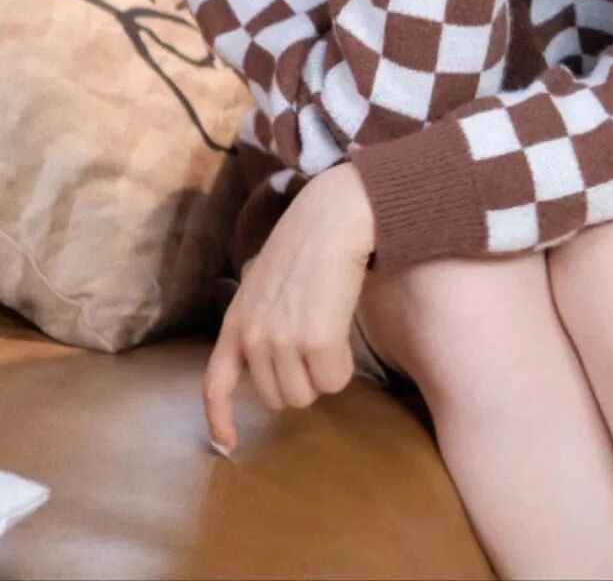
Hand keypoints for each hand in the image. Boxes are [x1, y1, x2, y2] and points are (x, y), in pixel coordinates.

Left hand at [203, 163, 375, 454]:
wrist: (334, 218)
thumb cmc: (307, 243)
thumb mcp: (264, 279)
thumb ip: (258, 317)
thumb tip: (264, 354)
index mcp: (237, 320)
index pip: (215, 383)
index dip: (220, 419)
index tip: (229, 446)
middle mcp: (254, 336)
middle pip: (278, 398)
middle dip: (301, 381)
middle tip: (317, 345)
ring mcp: (283, 339)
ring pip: (307, 395)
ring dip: (325, 375)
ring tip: (332, 333)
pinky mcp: (316, 339)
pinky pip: (335, 381)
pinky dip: (345, 367)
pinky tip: (345, 333)